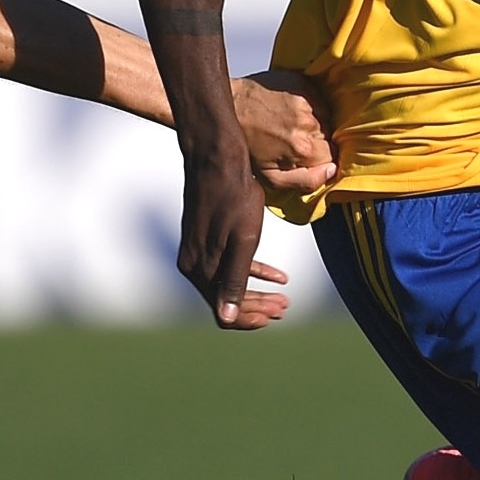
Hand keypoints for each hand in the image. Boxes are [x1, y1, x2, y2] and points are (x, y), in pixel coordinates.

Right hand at [179, 145, 275, 328]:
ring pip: (229, 283)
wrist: (217, 159)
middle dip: (257, 308)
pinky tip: (279, 277)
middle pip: (226, 300)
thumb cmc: (234, 197)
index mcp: (200, 269)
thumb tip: (226, 319)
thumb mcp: (242, 240)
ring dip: (258, 293)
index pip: (223, 311)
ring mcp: (198, 251)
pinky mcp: (206, 238)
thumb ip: (234, 280)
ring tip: (284, 299)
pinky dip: (253, 272)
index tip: (273, 318)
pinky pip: (229, 264)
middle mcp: (194, 265)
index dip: (249, 319)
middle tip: (285, 309)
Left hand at [231, 69, 336, 191]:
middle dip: (315, 140)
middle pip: (329, 137)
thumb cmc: (246, 142)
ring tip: (290, 123)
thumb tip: (331, 171)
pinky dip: (309, 104)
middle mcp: (308, 123)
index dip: (320, 159)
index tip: (305, 156)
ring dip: (313, 122)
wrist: (229, 107)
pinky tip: (291, 108)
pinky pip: (318, 98)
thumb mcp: (269, 176)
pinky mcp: (303, 84)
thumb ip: (305, 180)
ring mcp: (306, 101)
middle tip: (291, 139)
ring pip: (325, 117)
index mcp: (303, 148)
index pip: (332, 157)